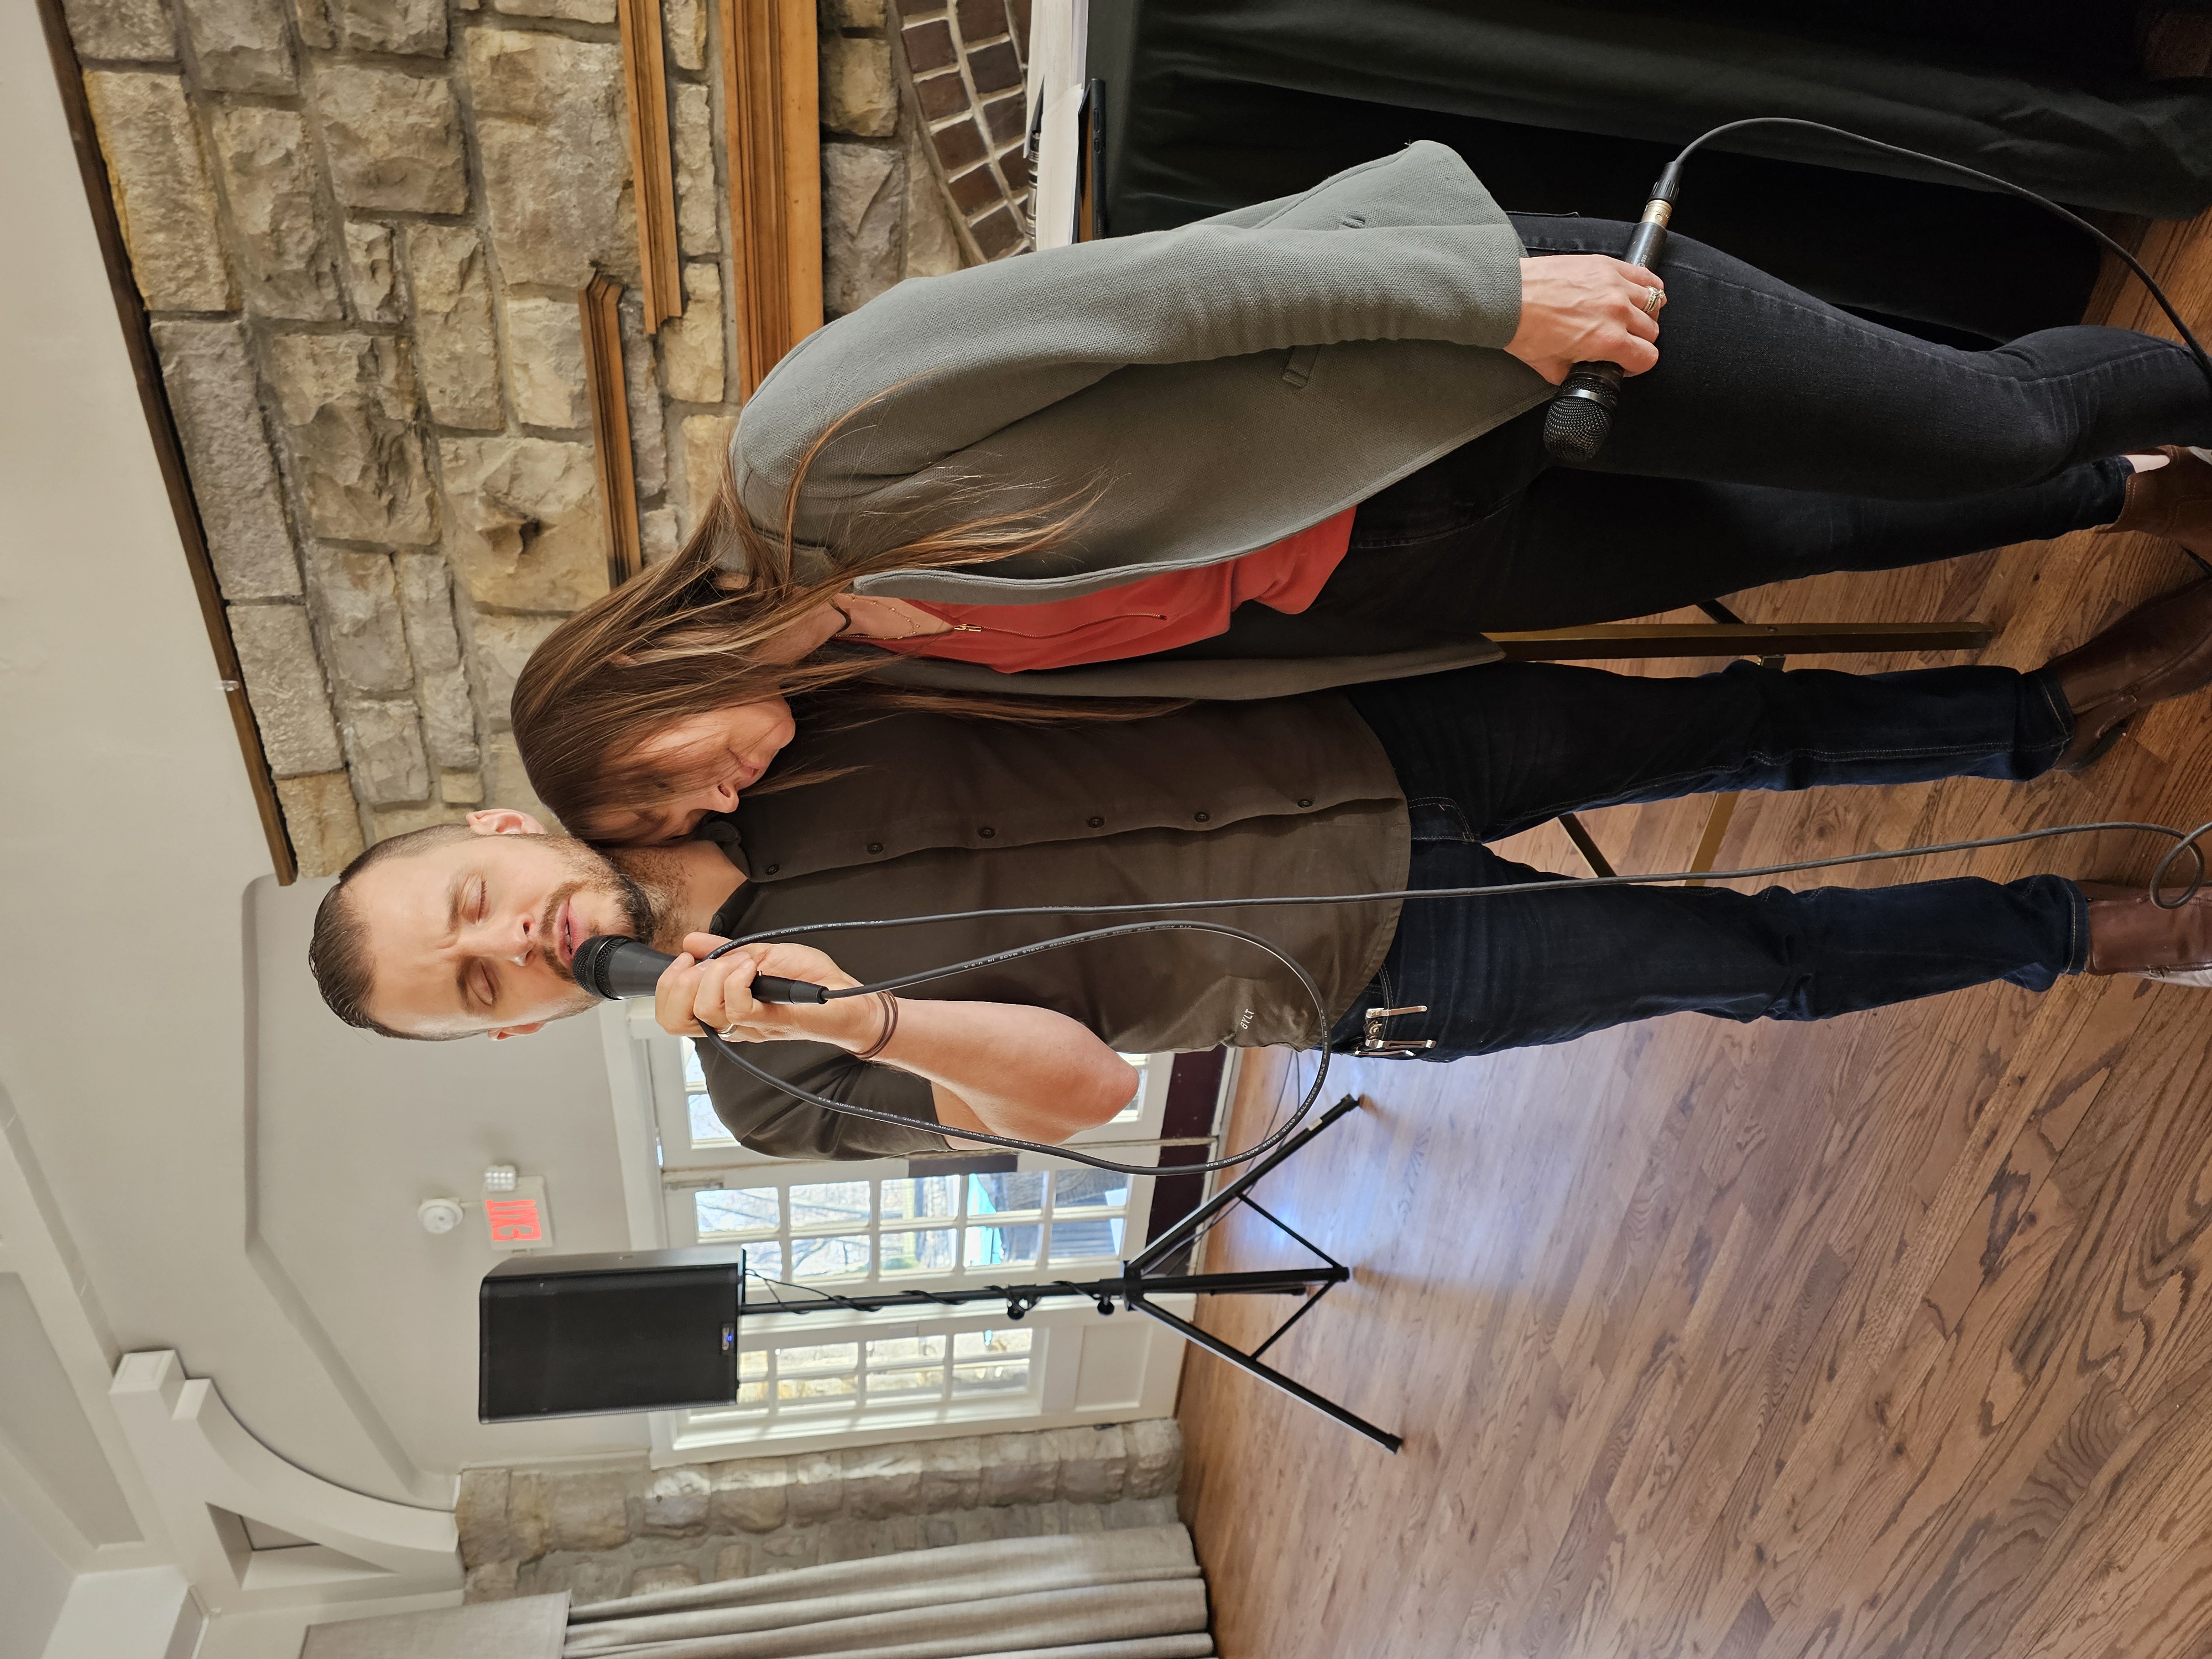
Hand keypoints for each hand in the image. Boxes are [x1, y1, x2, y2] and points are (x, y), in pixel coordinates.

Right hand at [655, 934, 878, 1048]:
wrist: (849, 999)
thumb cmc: (811, 981)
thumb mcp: (761, 954)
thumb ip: (724, 950)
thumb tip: (691, 941)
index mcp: (724, 1008)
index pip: (673, 1015)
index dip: (668, 986)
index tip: (687, 959)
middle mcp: (733, 1023)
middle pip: (677, 1020)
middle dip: (679, 983)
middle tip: (704, 964)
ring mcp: (751, 1025)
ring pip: (706, 1010)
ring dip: (716, 975)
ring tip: (742, 962)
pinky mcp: (771, 1020)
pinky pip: (737, 1007)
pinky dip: (738, 980)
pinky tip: (753, 968)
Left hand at [1504, 255, 1664, 385]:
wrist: (1509, 296)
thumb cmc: (1525, 328)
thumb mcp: (1551, 368)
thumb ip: (1575, 374)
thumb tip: (1582, 375)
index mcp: (1608, 340)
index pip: (1647, 357)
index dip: (1636, 365)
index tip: (1625, 363)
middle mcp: (1618, 311)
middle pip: (1652, 331)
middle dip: (1640, 341)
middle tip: (1623, 342)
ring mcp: (1615, 285)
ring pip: (1654, 302)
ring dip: (1646, 314)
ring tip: (1631, 319)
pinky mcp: (1607, 265)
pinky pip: (1645, 275)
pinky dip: (1650, 286)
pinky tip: (1642, 294)